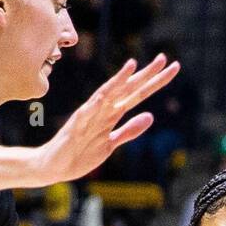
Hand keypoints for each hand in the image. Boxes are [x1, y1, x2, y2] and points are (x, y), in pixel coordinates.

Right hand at [28, 55, 179, 184]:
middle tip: (164, 59)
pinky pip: (86, 115)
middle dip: (145, 76)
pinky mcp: (76, 129)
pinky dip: (95, 104)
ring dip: (119, 81)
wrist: (53, 166)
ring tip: (133, 66)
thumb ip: (129, 130)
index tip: (172, 68)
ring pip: (107, 96)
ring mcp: (88, 118)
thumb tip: (150, 116)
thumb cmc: (80, 154)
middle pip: (127, 90)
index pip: (136, 94)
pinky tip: (104, 95)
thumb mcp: (111, 143)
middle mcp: (101, 111)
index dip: (154, 82)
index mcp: (110, 114)